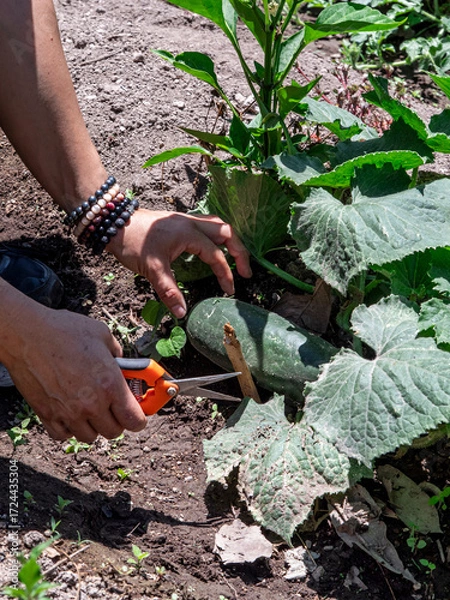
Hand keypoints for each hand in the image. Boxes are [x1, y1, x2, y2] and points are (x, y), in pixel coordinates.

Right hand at [4, 302, 146, 442]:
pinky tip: (70, 413)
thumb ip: (117, 352)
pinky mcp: (47, 415)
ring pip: (90, 437)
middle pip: (114, 432)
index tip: (138, 413)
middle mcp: (92, 404)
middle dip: (118, 421)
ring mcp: (68, 413)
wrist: (27, 335)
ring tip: (91, 409)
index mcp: (110, 385)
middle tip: (114, 407)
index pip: (135, 420)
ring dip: (94, 426)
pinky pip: (64, 435)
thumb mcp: (102, 334)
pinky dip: (69, 428)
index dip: (139, 419)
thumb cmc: (64, 331)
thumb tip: (121, 361)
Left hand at [107, 209, 251, 317]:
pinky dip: (216, 236)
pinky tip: (213, 248)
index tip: (229, 290)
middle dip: (239, 251)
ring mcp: (185, 220)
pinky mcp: (178, 221)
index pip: (216, 255)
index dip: (225, 274)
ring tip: (235, 257)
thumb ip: (169, 291)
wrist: (113, 223)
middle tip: (245, 271)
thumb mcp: (152, 269)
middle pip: (226, 232)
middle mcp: (191, 223)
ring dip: (229, 241)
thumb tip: (182, 313)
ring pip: (217, 225)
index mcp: (189, 233)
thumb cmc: (133, 243)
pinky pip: (206, 225)